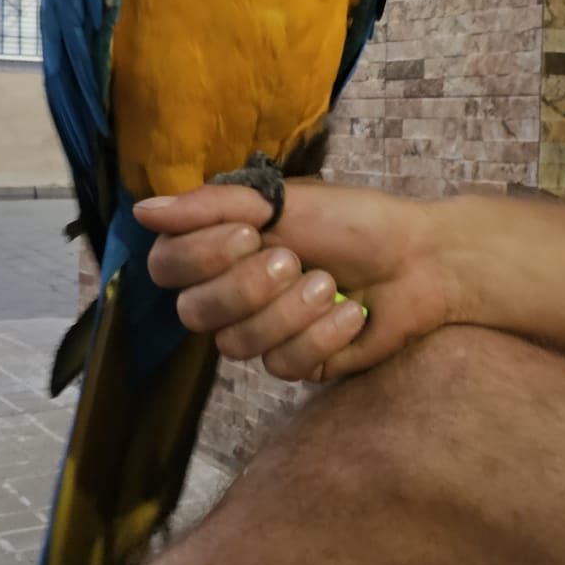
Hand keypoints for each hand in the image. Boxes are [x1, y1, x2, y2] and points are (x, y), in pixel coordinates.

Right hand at [135, 181, 454, 381]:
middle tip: (294, 260)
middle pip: (194, 314)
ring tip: (330, 284)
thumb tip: (144, 211)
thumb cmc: (352, 220)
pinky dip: (323, 335)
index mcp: (219, 250)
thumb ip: (213, 205)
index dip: (200, 256)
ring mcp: (262, 333)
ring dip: (291, 311)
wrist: (420, 258)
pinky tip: (352, 314)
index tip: (250, 232)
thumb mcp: (281, 201)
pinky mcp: (297, 363)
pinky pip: (284, 364)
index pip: (167, 267)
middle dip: (248, 288)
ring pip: (237, 345)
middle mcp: (230, 295)